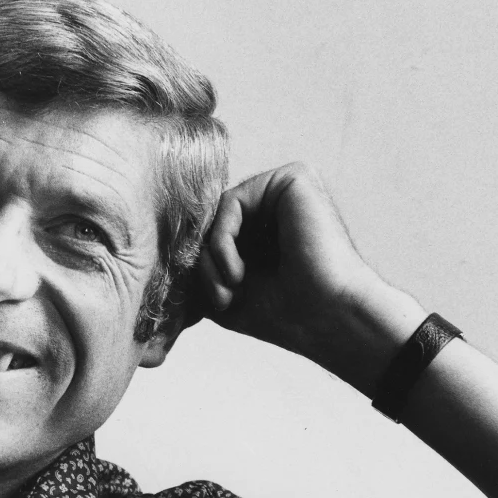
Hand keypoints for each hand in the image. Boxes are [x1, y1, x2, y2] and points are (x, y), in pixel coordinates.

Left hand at [197, 163, 425, 394]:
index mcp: (271, 227)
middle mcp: (281, 203)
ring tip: (233, 287)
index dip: (203, 267)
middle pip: (213, 220)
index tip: (217, 303)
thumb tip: (170, 245)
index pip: (214, 232)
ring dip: (213, 257)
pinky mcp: (292, 178)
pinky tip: (239, 272)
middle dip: (205, 264)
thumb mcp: (225, 288)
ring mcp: (287, 188)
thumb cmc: (286, 314)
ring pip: (218, 212)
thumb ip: (200, 262)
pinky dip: (222, 241)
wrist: (327, 319)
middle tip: (224, 299)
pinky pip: (230, 202)